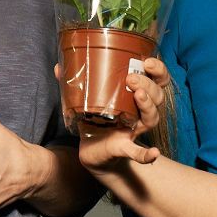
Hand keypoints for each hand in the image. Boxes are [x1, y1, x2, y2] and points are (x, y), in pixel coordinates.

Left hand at [76, 57, 170, 171]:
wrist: (91, 150)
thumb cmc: (93, 119)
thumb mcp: (86, 98)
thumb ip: (75, 83)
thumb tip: (58, 67)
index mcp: (133, 95)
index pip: (156, 80)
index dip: (158, 70)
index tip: (147, 62)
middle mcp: (139, 112)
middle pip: (157, 96)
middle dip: (148, 84)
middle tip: (131, 78)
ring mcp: (133, 130)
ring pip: (151, 118)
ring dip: (148, 105)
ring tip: (139, 95)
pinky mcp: (123, 147)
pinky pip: (138, 152)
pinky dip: (146, 154)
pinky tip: (154, 154)